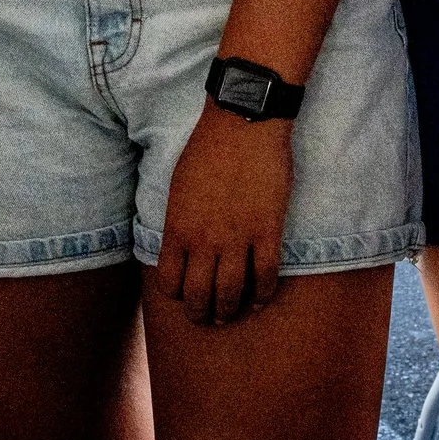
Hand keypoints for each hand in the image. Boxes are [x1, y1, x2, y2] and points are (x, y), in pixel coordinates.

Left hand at [154, 103, 293, 325]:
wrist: (243, 122)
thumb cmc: (207, 147)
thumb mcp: (178, 185)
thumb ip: (179, 220)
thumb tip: (181, 247)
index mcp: (177, 228)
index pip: (170, 282)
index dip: (177, 295)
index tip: (184, 295)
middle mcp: (204, 241)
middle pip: (199, 296)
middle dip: (201, 314)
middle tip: (206, 318)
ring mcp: (237, 239)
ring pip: (231, 294)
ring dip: (229, 312)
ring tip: (230, 315)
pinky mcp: (267, 232)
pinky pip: (265, 277)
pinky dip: (263, 294)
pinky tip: (260, 298)